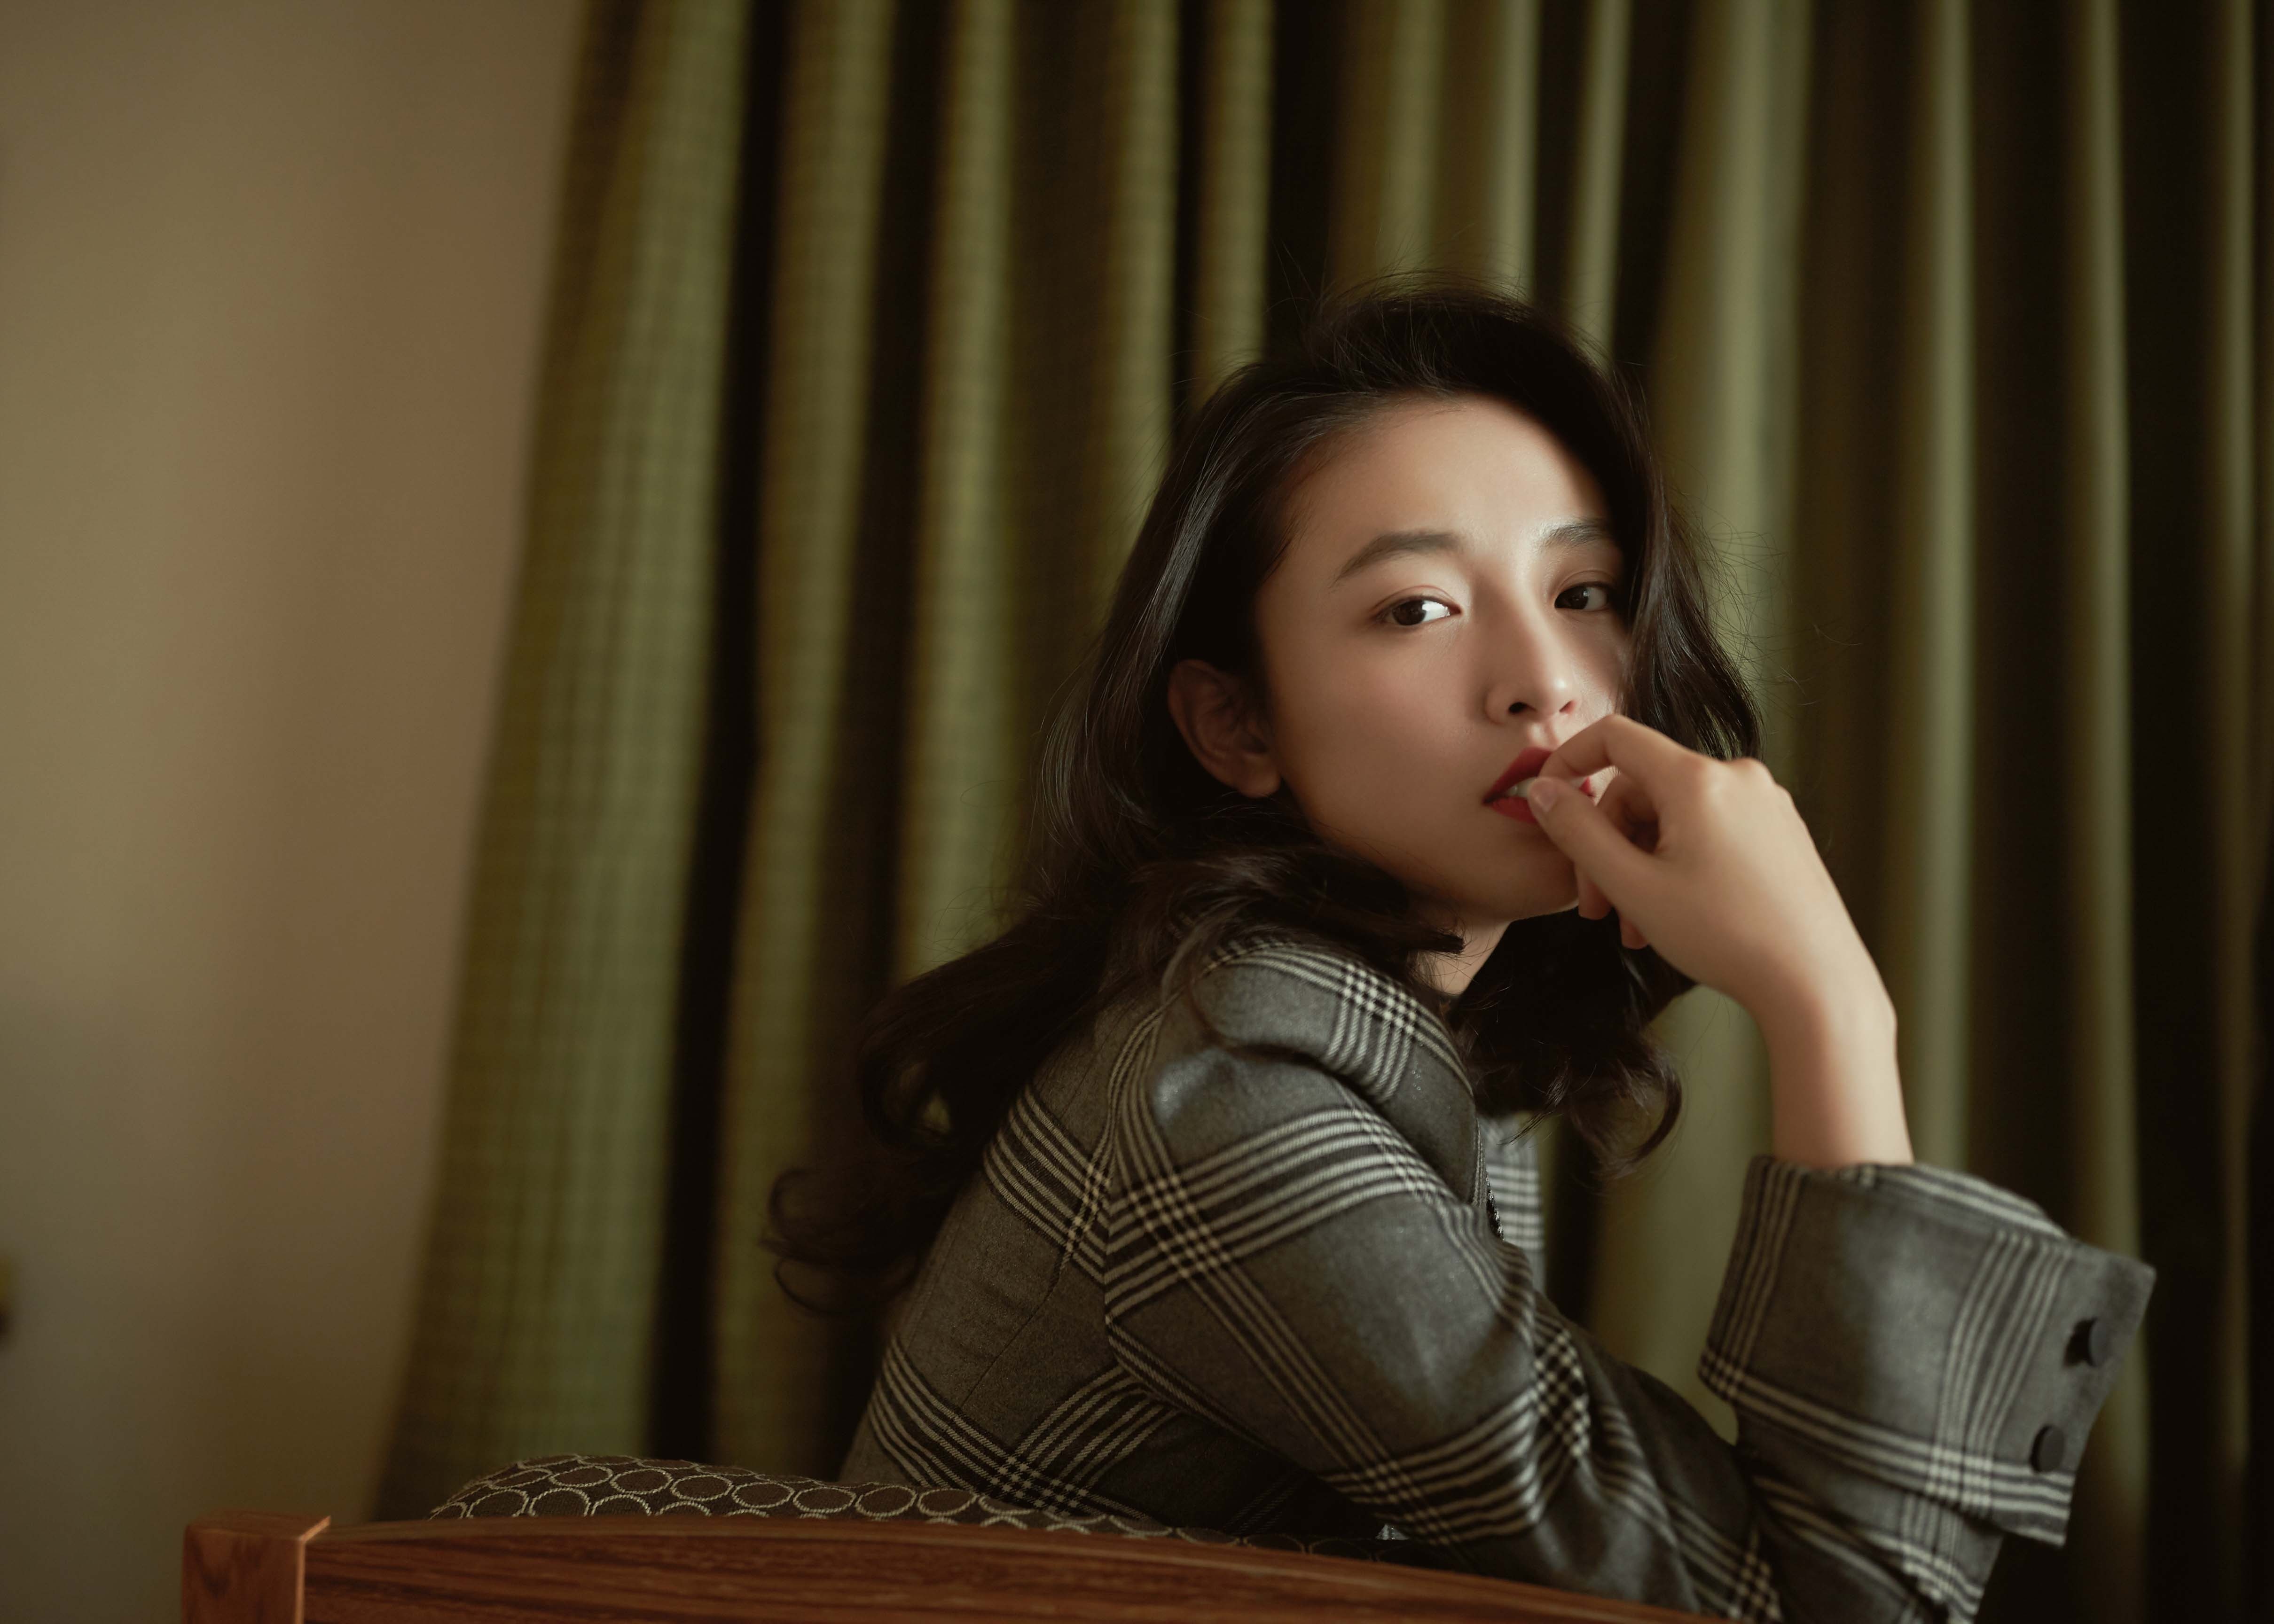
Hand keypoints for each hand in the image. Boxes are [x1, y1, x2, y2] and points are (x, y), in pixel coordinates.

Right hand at [1524, 716, 1910, 1165]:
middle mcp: (1737, 778)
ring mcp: (1765, 804)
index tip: (1548, 801)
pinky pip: (1710, 830)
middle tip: (1595, 907)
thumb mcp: (1633, 886)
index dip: (1569, 761)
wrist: (1816, 982)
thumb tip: (1543, 792)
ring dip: (1641, 864)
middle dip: (1608, 845)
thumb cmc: (1727, 936)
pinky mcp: (1781, 831)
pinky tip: (1673, 914)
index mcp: (1698, 779)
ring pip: (1675, 816)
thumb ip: (1578, 832)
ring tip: (1635, 926)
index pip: (1615, 737)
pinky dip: (1679, 864)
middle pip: (1642, 788)